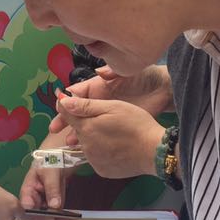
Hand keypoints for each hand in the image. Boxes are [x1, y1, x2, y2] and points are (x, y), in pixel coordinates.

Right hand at [19, 131, 77, 219]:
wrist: (59, 154)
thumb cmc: (50, 158)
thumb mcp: (51, 171)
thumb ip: (52, 188)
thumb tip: (54, 207)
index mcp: (27, 190)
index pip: (25, 208)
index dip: (35, 215)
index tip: (50, 215)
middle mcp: (32, 200)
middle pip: (35, 218)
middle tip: (64, 219)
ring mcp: (42, 203)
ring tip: (70, 218)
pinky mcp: (52, 204)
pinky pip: (54, 216)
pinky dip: (62, 219)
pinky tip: (72, 216)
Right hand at [48, 64, 171, 135]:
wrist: (164, 91)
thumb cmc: (146, 77)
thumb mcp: (128, 72)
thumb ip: (112, 72)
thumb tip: (97, 72)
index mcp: (100, 87)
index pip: (78, 93)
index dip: (66, 100)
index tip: (58, 107)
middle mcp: (101, 101)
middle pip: (78, 111)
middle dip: (66, 119)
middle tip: (55, 129)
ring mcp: (108, 114)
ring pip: (87, 124)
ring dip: (77, 132)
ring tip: (69, 141)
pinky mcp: (117, 125)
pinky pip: (100, 133)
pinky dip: (91, 140)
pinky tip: (85, 147)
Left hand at [54, 96, 163, 179]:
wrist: (154, 152)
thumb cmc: (136, 124)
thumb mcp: (113, 107)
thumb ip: (86, 105)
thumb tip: (62, 101)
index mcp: (86, 128)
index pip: (67, 115)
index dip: (68, 107)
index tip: (72, 102)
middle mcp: (85, 146)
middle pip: (79, 131)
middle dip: (87, 124)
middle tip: (108, 120)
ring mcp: (93, 161)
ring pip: (87, 144)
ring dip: (95, 138)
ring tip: (115, 134)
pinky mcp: (102, 171)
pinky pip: (97, 157)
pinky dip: (103, 152)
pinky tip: (117, 147)